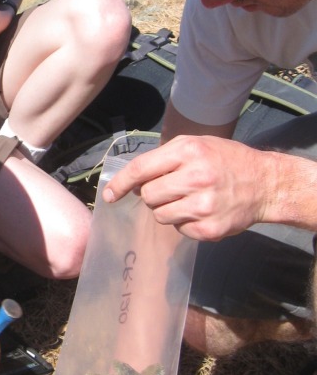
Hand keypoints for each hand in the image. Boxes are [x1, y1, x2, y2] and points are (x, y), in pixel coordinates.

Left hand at [102, 135, 271, 239]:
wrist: (265, 184)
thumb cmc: (225, 160)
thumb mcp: (196, 146)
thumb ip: (163, 159)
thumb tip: (132, 183)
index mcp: (188, 152)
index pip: (141, 169)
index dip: (120, 184)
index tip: (108, 195)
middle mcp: (195, 177)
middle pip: (148, 195)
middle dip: (153, 194)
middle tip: (172, 189)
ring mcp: (203, 206)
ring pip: (160, 215)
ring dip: (168, 209)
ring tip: (189, 199)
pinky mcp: (209, 229)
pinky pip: (179, 229)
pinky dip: (185, 222)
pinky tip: (202, 211)